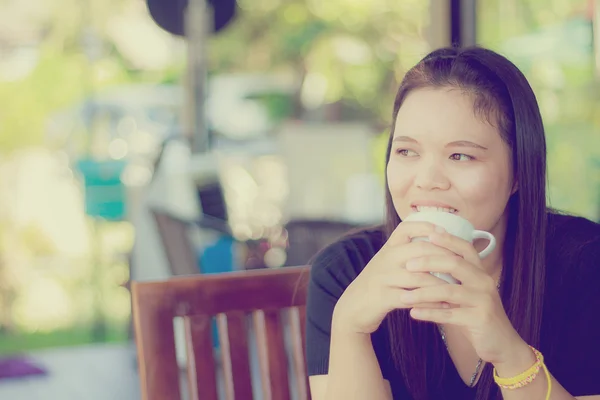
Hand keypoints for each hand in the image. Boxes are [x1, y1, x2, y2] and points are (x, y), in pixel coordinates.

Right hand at [332, 222, 455, 334]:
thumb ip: (406, 253)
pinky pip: (413, 298)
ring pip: (420, 277)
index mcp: (388, 248)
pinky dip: (431, 303)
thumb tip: (437, 242)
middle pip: (420, 250)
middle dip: (445, 257)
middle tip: (463, 265)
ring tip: (459, 289)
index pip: (406, 228)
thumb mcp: (388, 263)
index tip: (446, 233)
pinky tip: (445, 306)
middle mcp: (385, 259)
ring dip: (442, 284)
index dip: (427, 227)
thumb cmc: (378, 284)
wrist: (353, 307)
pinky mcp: (384, 297)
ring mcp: (384, 278)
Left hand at [399, 229, 525, 363]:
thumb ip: (452, 279)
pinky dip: (430, 313)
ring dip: (423, 293)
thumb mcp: (467, 293)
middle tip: (408, 265)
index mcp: (480, 272)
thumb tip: (423, 263)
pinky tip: (413, 313)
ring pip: (449, 291)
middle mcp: (484, 282)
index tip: (428, 234)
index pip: (465, 248)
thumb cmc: (477, 315)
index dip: (448, 240)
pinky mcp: (479, 319)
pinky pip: (450, 314)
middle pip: (455, 264)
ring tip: (403, 296)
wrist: (502, 344)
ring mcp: (483, 300)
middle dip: (429, 262)